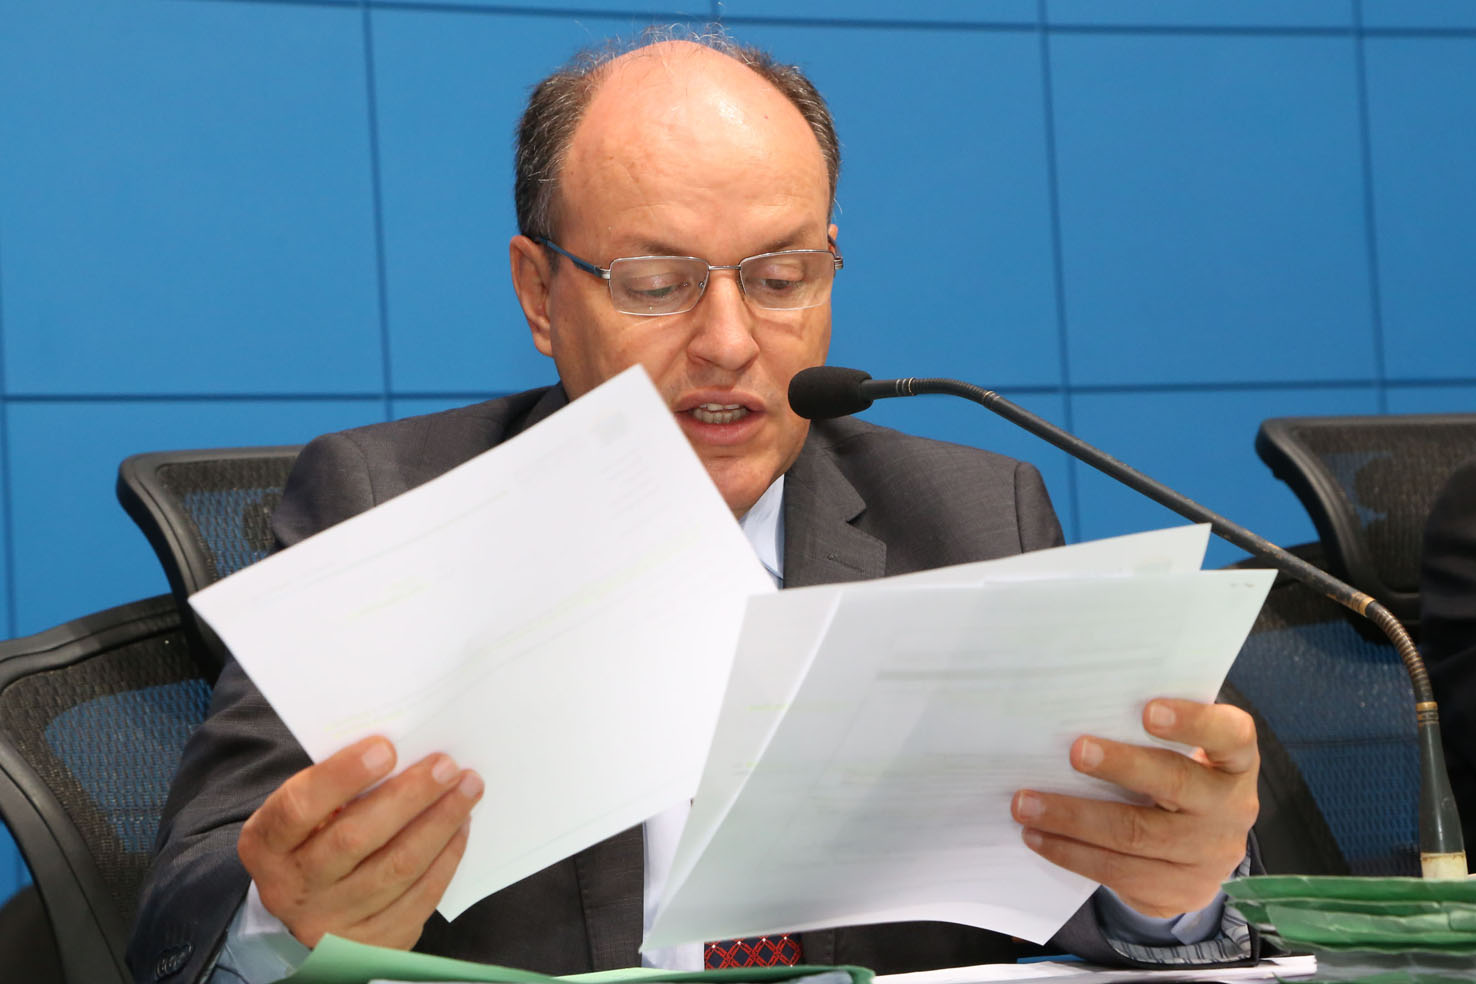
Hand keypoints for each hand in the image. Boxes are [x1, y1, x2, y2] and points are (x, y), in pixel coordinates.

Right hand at [238, 736, 484, 948]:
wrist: (306, 908)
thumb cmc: (312, 837)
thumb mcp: (305, 811)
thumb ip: (338, 786)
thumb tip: (403, 751)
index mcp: (267, 845)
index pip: (298, 808)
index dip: (342, 776)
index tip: (386, 748)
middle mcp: (293, 888)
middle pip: (355, 839)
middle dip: (410, 796)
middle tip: (446, 765)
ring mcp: (332, 921)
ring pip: (396, 868)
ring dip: (441, 822)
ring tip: (467, 788)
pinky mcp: (371, 942)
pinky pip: (419, 898)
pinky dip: (447, 857)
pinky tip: (461, 826)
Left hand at [1010, 698, 1257, 917]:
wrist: (1202, 849)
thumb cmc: (1177, 777)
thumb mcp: (1180, 751)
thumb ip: (1145, 733)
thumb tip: (1071, 712)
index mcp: (1235, 761)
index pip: (1228, 735)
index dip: (1192, 722)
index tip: (1148, 711)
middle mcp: (1232, 807)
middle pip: (1175, 784)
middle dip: (1120, 767)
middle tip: (1075, 752)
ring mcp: (1211, 855)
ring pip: (1138, 837)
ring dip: (1074, 820)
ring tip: (1027, 805)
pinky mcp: (1182, 891)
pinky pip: (1122, 874)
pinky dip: (1073, 854)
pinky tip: (1040, 838)